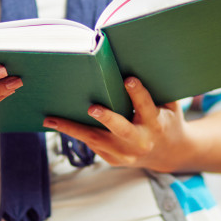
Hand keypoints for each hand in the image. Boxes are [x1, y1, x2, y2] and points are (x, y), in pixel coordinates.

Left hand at [42, 77, 192, 172]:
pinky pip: (93, 145)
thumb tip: (138, 61)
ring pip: (97, 140)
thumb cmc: (166, 119)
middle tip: (92, 108)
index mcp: (156, 124)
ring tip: (50, 119)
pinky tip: (59, 124)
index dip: (138, 94)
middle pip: (121, 130)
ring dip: (72, 129)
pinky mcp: (113, 160)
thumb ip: (158, 89)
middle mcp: (140, 140)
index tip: (128, 80)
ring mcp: (125, 154)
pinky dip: (76, 133)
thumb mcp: (170, 105)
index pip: (146, 107)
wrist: (168, 153)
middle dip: (107, 119)